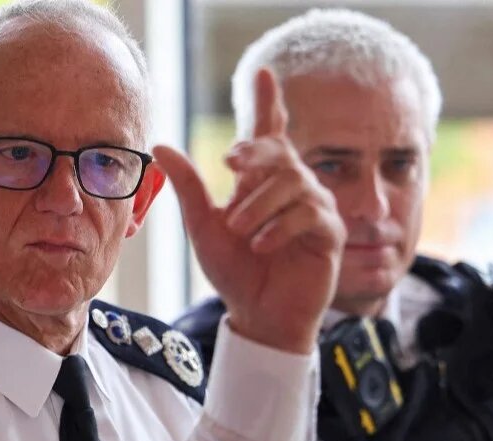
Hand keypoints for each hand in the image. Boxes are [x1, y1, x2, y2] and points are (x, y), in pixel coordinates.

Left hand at [154, 69, 344, 353]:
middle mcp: (293, 187)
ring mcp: (316, 208)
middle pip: (278, 151)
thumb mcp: (203, 226)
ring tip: (240, 232)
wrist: (256, 315)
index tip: (263, 73)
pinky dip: (280, 228)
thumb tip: (161, 143)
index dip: (268, 103)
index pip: (268, 134)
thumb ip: (189, 186)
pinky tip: (262, 245)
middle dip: (254, 154)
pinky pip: (310, 214)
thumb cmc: (233, 270)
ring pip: (293, 182)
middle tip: (230, 166)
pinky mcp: (331, 234)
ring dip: (259, 206)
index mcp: (262, 182)